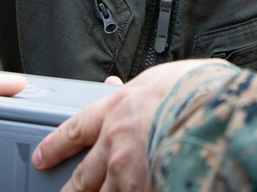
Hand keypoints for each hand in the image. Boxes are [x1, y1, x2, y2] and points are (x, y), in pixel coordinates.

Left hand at [31, 60, 213, 190]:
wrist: (212, 115)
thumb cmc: (196, 90)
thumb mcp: (163, 76)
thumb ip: (144, 85)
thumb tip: (129, 82)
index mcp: (117, 110)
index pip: (75, 129)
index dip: (56, 145)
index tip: (43, 155)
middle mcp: (116, 146)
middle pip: (83, 176)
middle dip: (71, 189)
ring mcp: (128, 175)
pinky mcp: (146, 191)